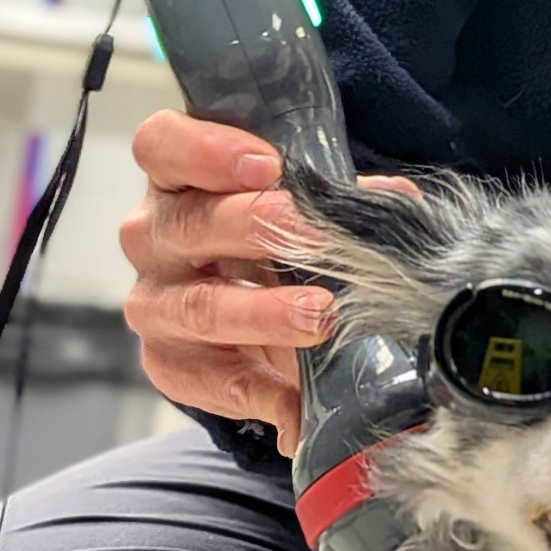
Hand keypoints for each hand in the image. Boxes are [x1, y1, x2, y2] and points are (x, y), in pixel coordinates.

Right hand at [121, 108, 416, 456]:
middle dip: (251, 228)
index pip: (163, 146)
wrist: (253, 312)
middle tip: (311, 235)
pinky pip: (204, 380)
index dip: (206, 150)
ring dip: (262, 313)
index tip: (268, 165)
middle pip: (186, 225)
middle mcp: (153, 236)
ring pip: (196, 306)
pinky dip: (257, 394)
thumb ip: (339, 197)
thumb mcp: (300, 206)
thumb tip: (398, 200)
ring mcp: (155, 302)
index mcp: (178, 178)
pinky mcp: (169, 362)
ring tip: (320, 316)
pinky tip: (296, 404)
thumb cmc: (271, 236)